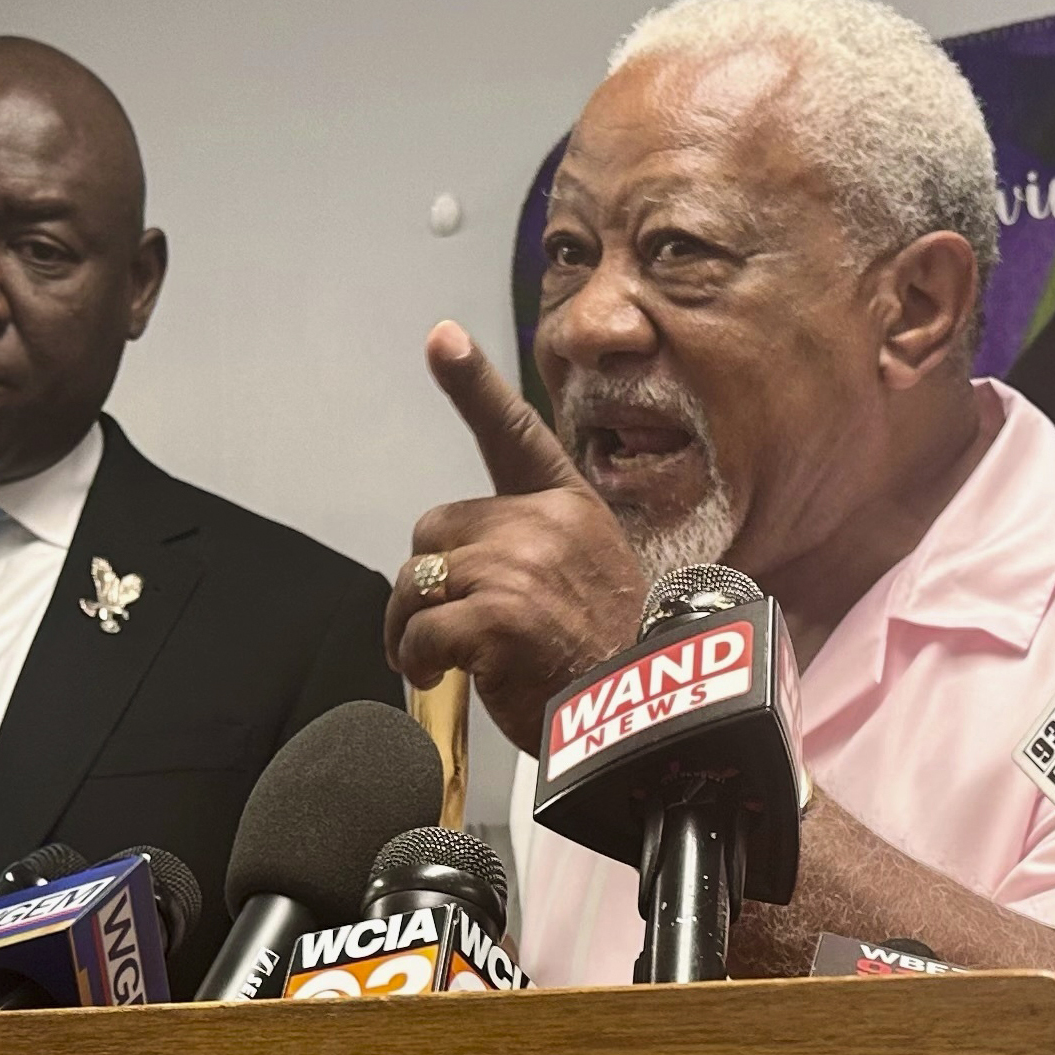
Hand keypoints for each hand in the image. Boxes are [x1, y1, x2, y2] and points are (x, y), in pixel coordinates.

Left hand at [386, 321, 644, 752]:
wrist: (642, 717)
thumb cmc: (609, 662)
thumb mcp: (587, 579)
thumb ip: (531, 551)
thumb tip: (458, 565)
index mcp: (568, 507)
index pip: (515, 432)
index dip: (472, 382)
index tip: (441, 337)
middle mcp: (542, 523)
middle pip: (437, 527)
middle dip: (433, 577)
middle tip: (453, 625)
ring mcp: (518, 564)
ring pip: (418, 579)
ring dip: (412, 626)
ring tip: (441, 660)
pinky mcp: (494, 613)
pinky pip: (419, 629)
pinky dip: (415, 659)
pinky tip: (442, 677)